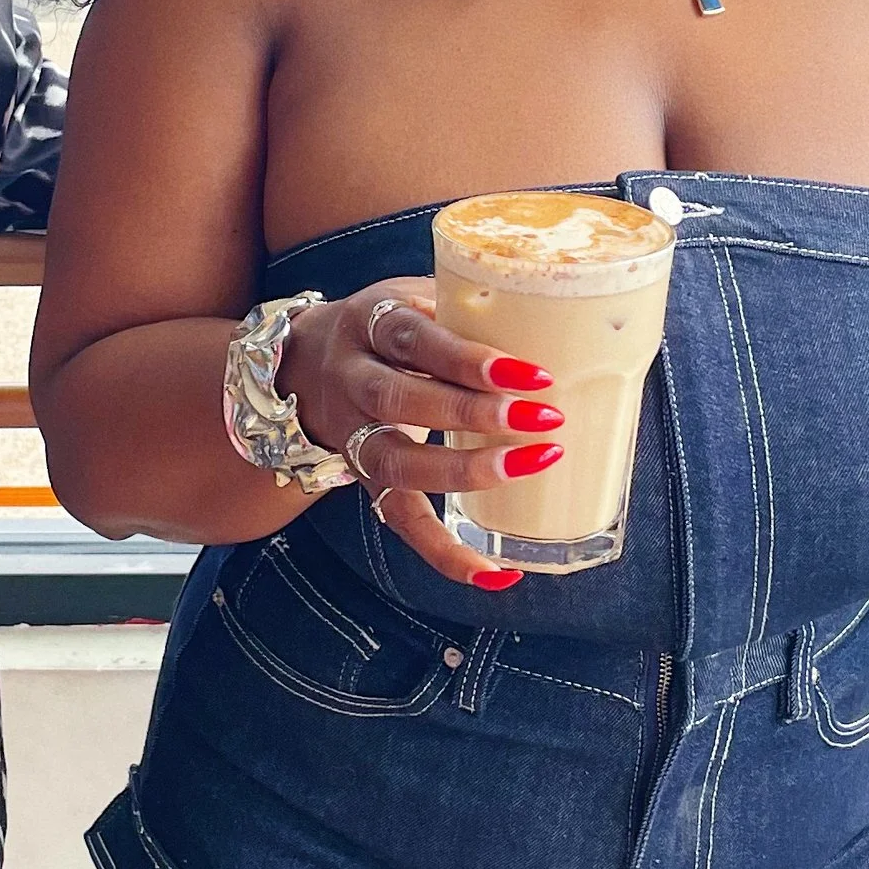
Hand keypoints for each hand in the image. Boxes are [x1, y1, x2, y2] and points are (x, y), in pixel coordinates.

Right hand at [278, 279, 563, 588]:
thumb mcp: (417, 296)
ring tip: (531, 465)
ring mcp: (352, 434)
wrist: (306, 361)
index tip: (531, 373)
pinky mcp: (365, 479)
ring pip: (396, 462)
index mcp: (369, 322)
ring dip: (466, 471)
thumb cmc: (391, 326)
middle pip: (399, 400)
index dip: (468, 358)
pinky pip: (400, 521)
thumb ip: (469, 307)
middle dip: (471, 414)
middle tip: (541, 418)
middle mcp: (351, 378)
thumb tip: (563, 321)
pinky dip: (446, 553)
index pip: (414, 339)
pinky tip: (495, 572)